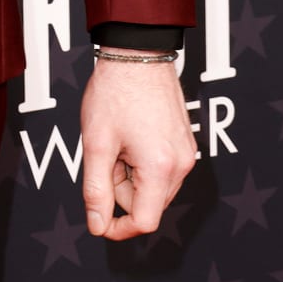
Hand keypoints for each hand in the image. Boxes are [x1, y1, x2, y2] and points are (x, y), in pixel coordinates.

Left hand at [79, 52, 196, 240]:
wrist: (137, 53)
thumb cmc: (115, 91)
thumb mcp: (96, 142)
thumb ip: (96, 189)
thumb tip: (98, 226)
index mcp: (160, 168)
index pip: (144, 222)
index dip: (118, 227)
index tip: (99, 218)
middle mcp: (181, 164)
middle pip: (148, 203)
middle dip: (121, 188)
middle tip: (105, 153)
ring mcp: (186, 152)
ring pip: (154, 186)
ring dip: (131, 174)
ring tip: (117, 140)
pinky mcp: (185, 142)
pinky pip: (162, 168)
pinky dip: (142, 161)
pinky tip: (130, 135)